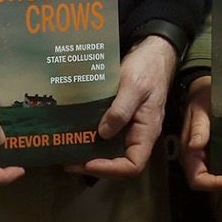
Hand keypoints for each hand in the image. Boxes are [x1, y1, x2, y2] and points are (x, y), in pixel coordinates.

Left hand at [78, 35, 177, 178]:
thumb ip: (120, 110)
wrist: (152, 52)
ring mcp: (130, 126)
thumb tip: (103, 133)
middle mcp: (138, 134)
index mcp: (147, 131)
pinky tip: (76, 132)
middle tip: (69, 161)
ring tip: (68, 150)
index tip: (88, 163)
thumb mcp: (133, 86)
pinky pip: (107, 134)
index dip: (111, 169)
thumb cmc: (147, 68)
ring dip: (91, 153)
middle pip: (120, 162)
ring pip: (111, 150)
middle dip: (95, 165)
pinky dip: (92, 137)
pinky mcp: (121, 116)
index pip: (133, 165)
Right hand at [179, 75, 221, 190]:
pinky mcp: (214, 151)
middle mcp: (196, 157)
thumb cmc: (202, 99)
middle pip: (208, 181)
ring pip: (217, 175)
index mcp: (189, 151)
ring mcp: (205, 155)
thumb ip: (199, 127)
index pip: (197, 179)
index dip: (214, 184)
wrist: (205, 90)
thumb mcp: (200, 110)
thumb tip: (195, 146)